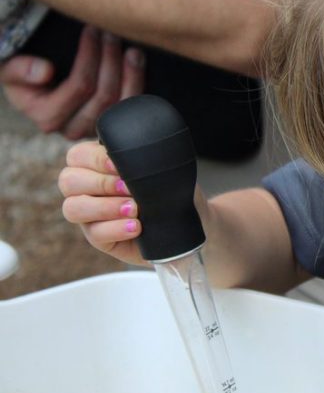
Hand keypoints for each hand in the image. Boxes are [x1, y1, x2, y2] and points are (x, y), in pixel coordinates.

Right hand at [1, 25, 144, 138]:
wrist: (37, 93)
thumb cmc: (24, 77)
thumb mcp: (10, 70)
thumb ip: (19, 70)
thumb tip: (45, 71)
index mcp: (48, 118)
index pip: (79, 87)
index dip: (90, 56)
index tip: (92, 29)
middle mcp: (73, 129)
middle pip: (104, 96)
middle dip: (111, 60)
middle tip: (112, 34)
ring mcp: (95, 131)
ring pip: (122, 105)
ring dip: (130, 74)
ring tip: (131, 48)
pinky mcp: (113, 126)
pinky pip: (133, 111)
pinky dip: (139, 86)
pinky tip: (138, 63)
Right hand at [59, 141, 210, 266]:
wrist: (187, 222)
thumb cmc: (170, 190)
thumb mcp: (161, 170)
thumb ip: (144, 159)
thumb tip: (139, 154)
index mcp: (96, 165)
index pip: (77, 156)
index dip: (95, 159)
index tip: (119, 165)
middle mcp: (86, 189)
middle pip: (68, 181)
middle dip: (100, 183)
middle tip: (128, 187)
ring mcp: (89, 215)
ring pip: (73, 208)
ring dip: (104, 207)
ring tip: (134, 209)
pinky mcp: (99, 238)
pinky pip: (95, 234)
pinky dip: (115, 229)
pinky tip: (136, 227)